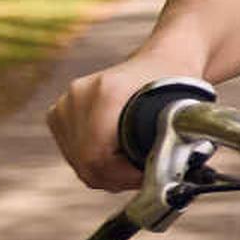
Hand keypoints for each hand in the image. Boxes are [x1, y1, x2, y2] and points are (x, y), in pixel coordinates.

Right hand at [49, 53, 197, 194]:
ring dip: (105, 173)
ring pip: (78, 161)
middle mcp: (78, 96)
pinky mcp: (57, 113)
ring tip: (132, 168)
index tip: (145, 177)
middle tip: (141, 177)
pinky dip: (93, 163)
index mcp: (107, 93)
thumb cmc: (175, 85)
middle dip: (115, 178)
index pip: (96, 155)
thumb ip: (169, 143)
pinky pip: (72, 153)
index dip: (121, 176)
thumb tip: (164, 177)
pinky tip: (115, 159)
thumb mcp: (181, 110)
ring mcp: (65, 104)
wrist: (159, 60)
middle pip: (85, 162)